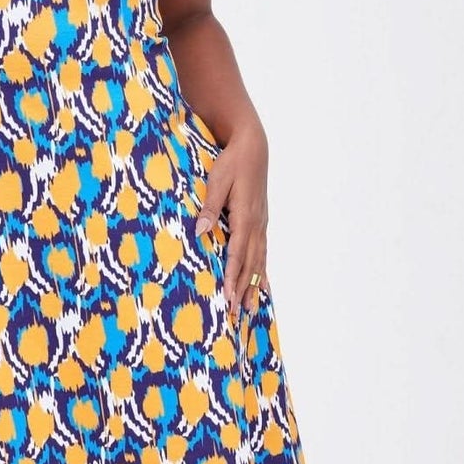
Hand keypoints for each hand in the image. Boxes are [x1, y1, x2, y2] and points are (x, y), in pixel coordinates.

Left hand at [194, 122, 268, 320]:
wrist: (253, 148)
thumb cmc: (231, 163)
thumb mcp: (216, 181)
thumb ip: (209, 207)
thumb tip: (200, 231)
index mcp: (244, 216)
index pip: (237, 254)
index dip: (231, 277)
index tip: (226, 296)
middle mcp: (256, 225)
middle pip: (250, 264)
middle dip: (243, 291)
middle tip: (236, 314)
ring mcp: (261, 225)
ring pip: (259, 262)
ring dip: (254, 287)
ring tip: (252, 309)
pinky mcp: (261, 223)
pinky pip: (263, 253)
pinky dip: (262, 272)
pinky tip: (263, 287)